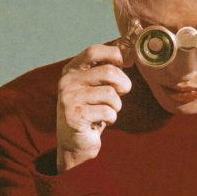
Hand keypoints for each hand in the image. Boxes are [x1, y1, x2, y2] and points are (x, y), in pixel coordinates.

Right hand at [56, 43, 133, 172]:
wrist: (75, 144)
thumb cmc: (91, 112)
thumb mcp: (95, 87)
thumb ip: (105, 71)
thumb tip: (129, 52)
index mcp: (72, 70)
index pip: (94, 51)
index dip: (115, 53)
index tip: (128, 61)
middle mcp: (67, 81)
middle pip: (108, 71)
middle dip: (124, 83)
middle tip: (123, 92)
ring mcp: (69, 98)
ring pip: (110, 93)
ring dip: (117, 105)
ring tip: (107, 111)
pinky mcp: (75, 116)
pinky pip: (108, 111)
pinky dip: (111, 118)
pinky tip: (102, 122)